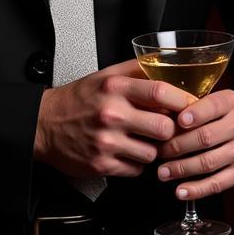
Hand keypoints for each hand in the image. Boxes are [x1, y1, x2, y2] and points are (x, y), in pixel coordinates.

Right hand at [34, 59, 196, 179]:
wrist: (44, 124)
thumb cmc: (77, 100)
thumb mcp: (105, 75)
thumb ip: (136, 70)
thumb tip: (167, 64)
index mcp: (114, 87)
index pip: (160, 92)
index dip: (182, 101)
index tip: (190, 106)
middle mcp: (111, 114)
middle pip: (163, 127)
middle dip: (169, 130)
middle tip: (165, 127)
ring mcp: (106, 141)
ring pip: (153, 153)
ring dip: (152, 149)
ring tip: (140, 140)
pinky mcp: (102, 164)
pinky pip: (136, 170)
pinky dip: (136, 163)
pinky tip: (126, 152)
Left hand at [155, 91, 233, 200]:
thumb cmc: (228, 115)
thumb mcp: (217, 102)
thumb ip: (195, 107)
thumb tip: (161, 119)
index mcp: (232, 103)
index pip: (212, 107)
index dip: (194, 115)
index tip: (177, 122)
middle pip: (205, 138)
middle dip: (177, 146)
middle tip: (159, 152)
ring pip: (208, 163)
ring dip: (181, 169)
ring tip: (163, 172)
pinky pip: (217, 184)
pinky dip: (196, 190)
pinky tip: (181, 191)